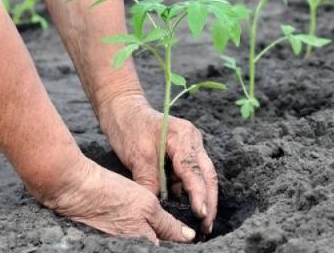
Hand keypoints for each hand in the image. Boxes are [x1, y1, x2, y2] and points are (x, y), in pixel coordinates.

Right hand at [38, 157, 195, 244]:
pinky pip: (133, 240)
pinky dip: (141, 232)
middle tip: (179, 228)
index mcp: (144, 245)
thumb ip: (169, 225)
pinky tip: (142, 222)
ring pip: (147, 242)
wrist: (77, 190)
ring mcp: (120, 245)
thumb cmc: (113, 195)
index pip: (170, 249)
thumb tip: (189, 237)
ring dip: (156, 236)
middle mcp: (131, 249)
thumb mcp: (147, 206)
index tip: (191, 234)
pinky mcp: (111, 240)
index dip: (181, 243)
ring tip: (163, 224)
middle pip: (158, 246)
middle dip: (169, 239)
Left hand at [99, 95, 217, 234]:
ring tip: (203, 221)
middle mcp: (193, 140)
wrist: (123, 109)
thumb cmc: (129, 128)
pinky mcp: (185, 151)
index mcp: (183, 136)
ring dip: (204, 197)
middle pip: (208, 174)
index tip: (201, 214)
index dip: (199, 194)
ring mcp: (192, 145)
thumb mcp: (137, 157)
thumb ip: (150, 182)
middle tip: (207, 225)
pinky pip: (192, 173)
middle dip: (209, 201)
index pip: (194, 170)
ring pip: (204, 175)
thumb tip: (157, 208)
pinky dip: (191, 190)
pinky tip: (188, 206)